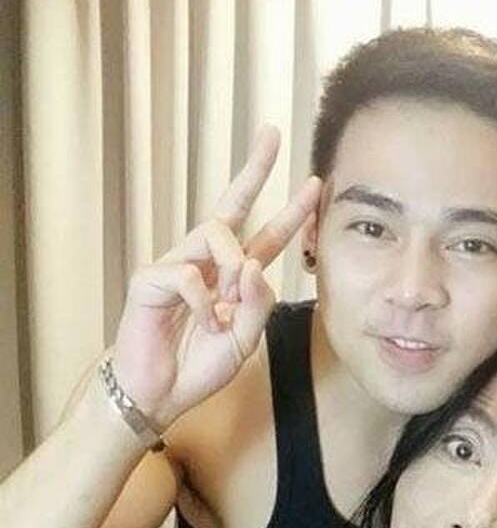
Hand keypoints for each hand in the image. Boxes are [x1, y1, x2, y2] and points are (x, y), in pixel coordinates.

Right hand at [111, 126, 320, 429]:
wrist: (159, 393)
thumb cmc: (197, 365)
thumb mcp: (244, 339)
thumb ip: (258, 305)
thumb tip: (255, 266)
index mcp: (233, 277)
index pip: (266, 236)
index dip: (291, 211)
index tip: (313, 182)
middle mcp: (207, 262)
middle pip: (232, 206)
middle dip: (254, 169)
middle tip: (272, 134)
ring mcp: (178, 266)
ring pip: (216, 234)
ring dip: (235, 264)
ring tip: (229, 305)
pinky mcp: (151, 278)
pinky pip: (188, 274)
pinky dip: (203, 302)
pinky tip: (202, 323)